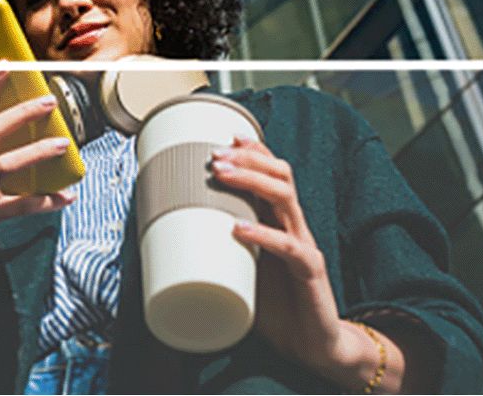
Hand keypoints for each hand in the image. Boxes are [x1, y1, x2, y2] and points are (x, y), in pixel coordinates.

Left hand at [210, 136, 404, 392]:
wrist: (315, 345)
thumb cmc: (278, 307)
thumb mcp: (242, 272)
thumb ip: (217, 255)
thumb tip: (167, 246)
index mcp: (280, 223)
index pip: (273, 174)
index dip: (254, 152)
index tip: (225, 138)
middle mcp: (294, 227)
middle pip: (280, 176)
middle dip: (248, 160)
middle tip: (215, 155)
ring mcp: (304, 246)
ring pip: (286, 199)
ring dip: (252, 182)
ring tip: (223, 175)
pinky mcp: (310, 271)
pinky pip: (289, 247)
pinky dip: (263, 235)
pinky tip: (239, 229)